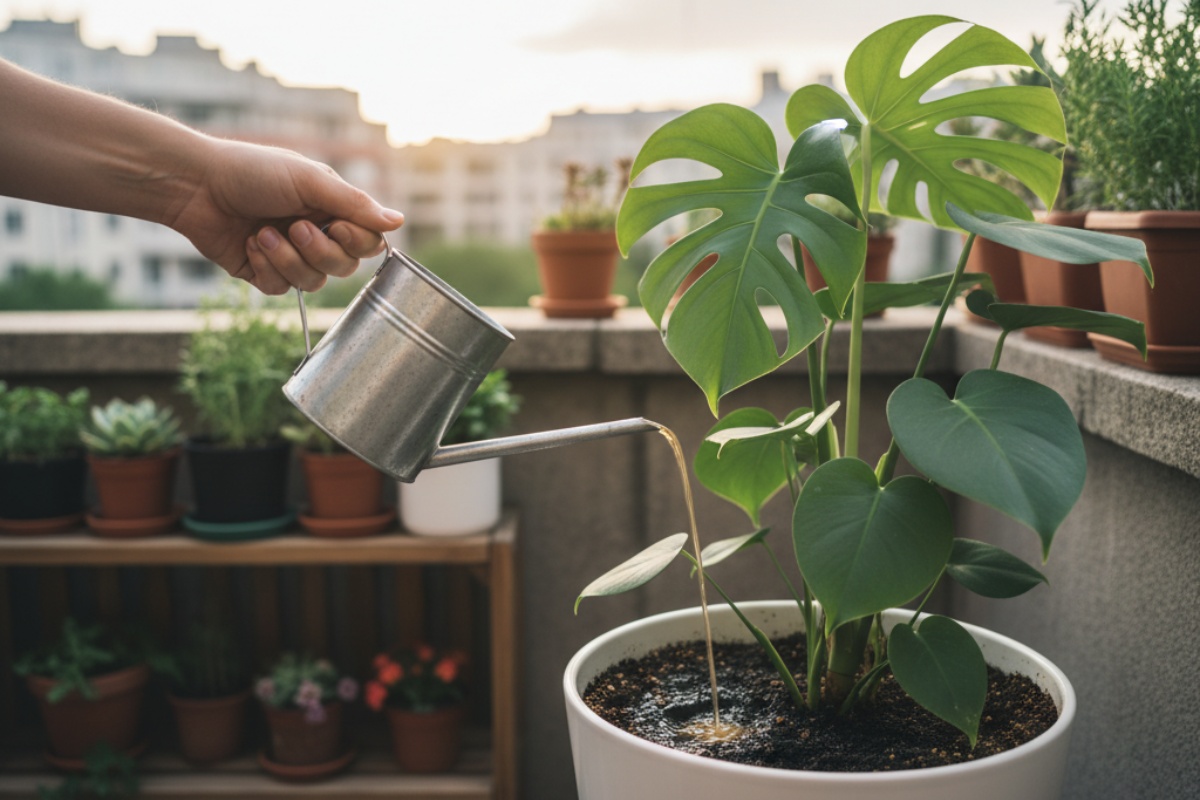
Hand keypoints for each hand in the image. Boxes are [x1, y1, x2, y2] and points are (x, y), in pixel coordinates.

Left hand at [169, 139, 403, 293]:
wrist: (196, 185)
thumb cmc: (252, 172)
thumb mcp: (309, 181)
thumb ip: (355, 204)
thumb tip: (399, 221)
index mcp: (332, 209)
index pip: (367, 242)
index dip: (355, 240)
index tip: (335, 222)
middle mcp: (316, 233)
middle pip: (344, 267)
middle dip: (318, 251)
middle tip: (293, 226)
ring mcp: (290, 255)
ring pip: (314, 282)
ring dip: (288, 259)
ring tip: (262, 234)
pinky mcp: (264, 272)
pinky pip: (281, 290)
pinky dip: (266, 268)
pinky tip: (249, 245)